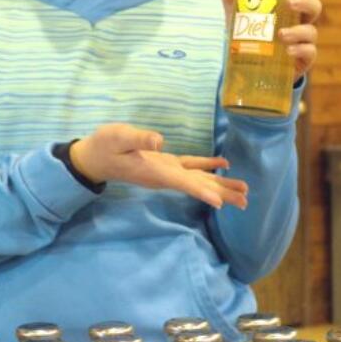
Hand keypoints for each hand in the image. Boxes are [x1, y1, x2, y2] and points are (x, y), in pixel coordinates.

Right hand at [70, 123, 248, 209]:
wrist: (94, 157)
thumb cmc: (104, 146)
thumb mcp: (117, 137)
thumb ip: (137, 138)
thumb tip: (159, 140)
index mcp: (154, 171)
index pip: (182, 183)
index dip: (201, 192)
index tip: (220, 204)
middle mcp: (164, 176)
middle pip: (197, 187)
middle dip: (221, 194)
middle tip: (246, 201)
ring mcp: (166, 171)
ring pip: (198, 180)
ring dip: (221, 185)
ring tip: (243, 191)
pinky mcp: (166, 164)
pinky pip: (191, 167)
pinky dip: (208, 167)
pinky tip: (224, 165)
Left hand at [220, 0, 322, 79]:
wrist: (247, 70)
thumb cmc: (249, 37)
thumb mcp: (237, 16)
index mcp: (287, 7)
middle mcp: (299, 21)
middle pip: (313, 6)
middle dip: (305, 2)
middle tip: (288, 3)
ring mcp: (302, 41)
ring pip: (311, 31)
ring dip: (298, 31)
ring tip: (281, 34)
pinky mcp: (302, 60)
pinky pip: (309, 53)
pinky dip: (301, 50)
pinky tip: (289, 51)